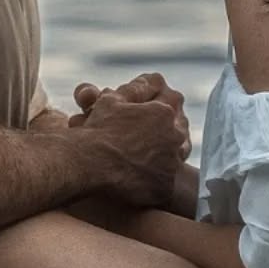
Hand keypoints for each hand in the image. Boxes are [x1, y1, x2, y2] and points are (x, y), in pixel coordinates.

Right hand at [72, 85, 185, 207]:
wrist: (88, 163)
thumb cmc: (98, 129)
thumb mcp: (112, 100)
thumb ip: (135, 89)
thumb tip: (150, 80)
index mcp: (164, 113)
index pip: (174, 101)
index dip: (161, 105)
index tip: (150, 114)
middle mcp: (174, 136)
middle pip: (180, 130)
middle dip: (167, 131)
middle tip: (147, 137)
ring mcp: (171, 163)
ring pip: (175, 156)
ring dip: (164, 155)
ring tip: (143, 157)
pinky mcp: (164, 187)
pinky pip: (166, 182)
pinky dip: (156, 180)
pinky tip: (141, 178)